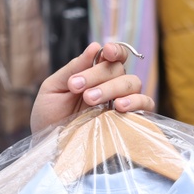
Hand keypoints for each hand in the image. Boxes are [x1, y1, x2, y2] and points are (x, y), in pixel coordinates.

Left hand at [30, 41, 155, 134]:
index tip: (106, 51)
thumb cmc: (49, 117)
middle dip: (98, 75)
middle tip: (77, 88)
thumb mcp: (53, 89)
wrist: (48, 147)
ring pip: (132, 84)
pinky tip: (118, 107)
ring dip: (112, 88)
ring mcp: (122, 103)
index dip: (115, 50)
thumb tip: (95, 46)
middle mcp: (111, 86)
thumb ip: (73, 68)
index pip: (113, 56)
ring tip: (90, 100)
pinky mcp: (130, 121)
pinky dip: (135, 102)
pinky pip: (146, 104)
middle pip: (119, 69)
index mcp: (94, 75)